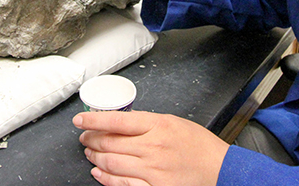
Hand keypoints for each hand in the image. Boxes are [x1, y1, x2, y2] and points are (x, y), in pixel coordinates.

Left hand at [73, 110, 228, 185]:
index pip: (117, 120)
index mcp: (157, 126)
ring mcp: (152, 170)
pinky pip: (122, 184)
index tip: (80, 119)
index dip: (93, 120)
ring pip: (112, 163)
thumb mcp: (172, 122)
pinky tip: (99, 173)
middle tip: (84, 137)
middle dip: (91, 139)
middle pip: (110, 142)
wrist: (218, 168)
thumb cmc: (197, 144)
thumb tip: (120, 123)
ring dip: (96, 157)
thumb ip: (146, 122)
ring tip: (90, 153)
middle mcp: (152, 147)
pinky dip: (106, 179)